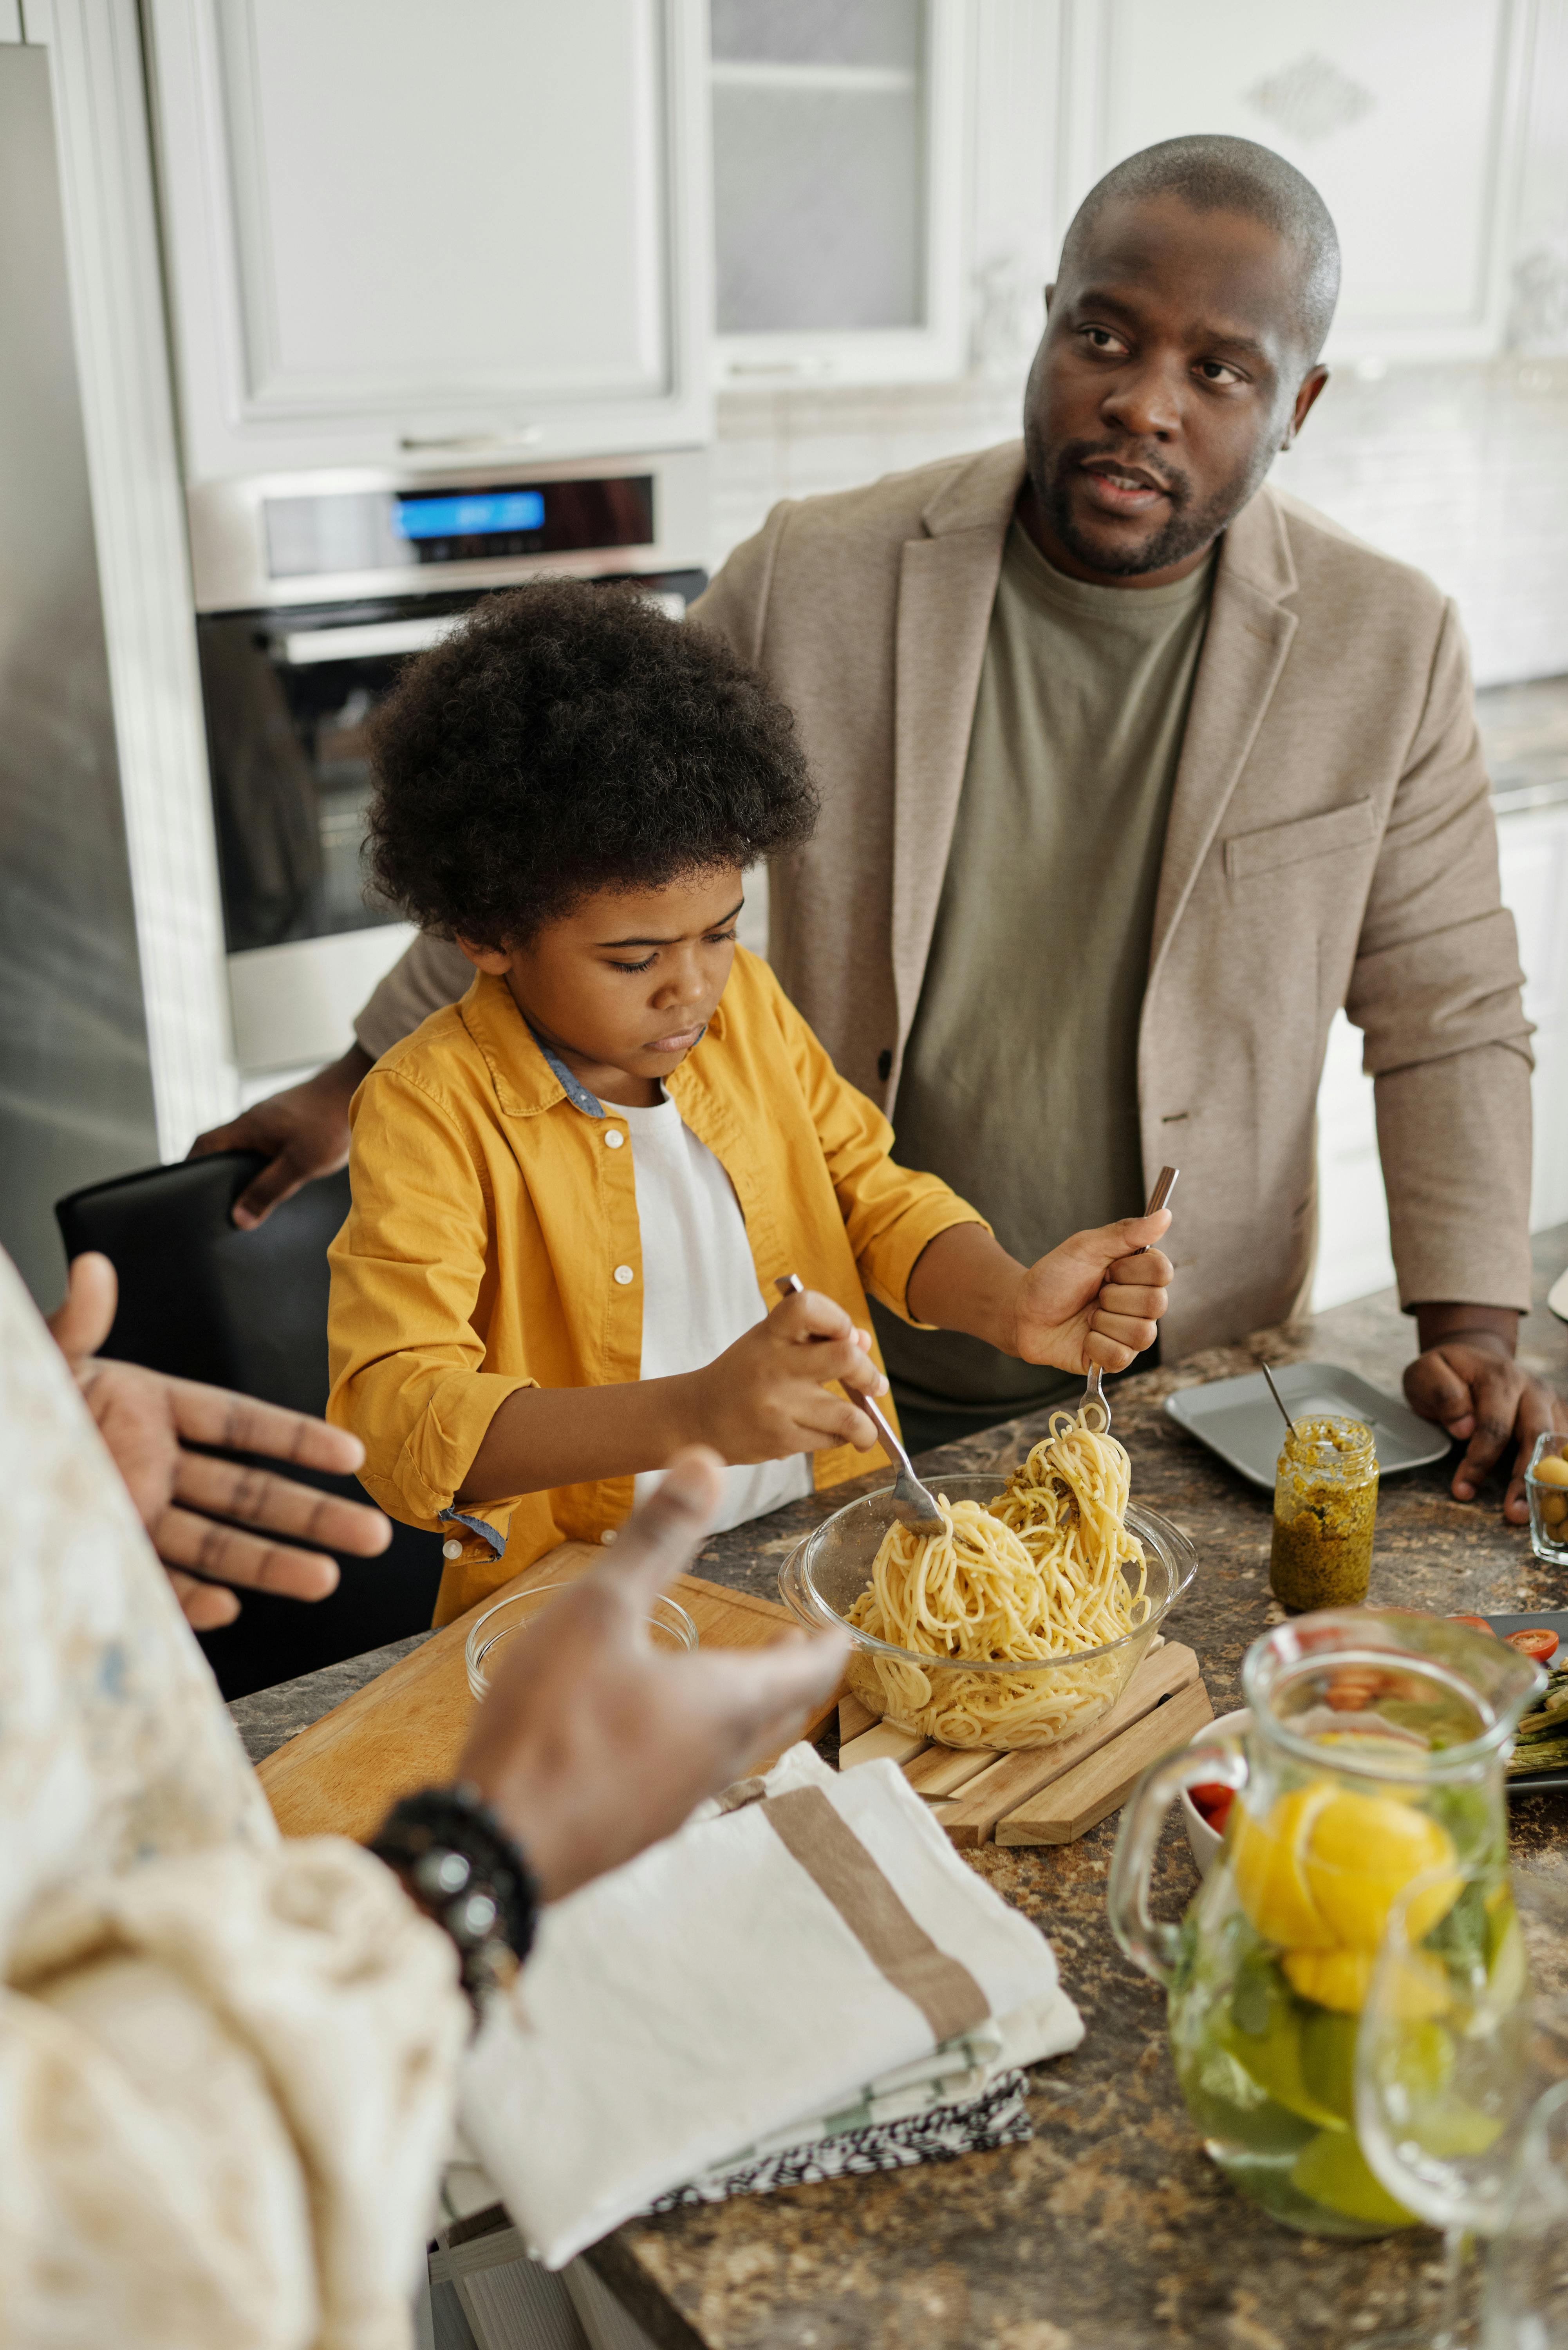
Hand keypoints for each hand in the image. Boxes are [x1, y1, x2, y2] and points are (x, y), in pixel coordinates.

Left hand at [48, 1251, 390, 1629]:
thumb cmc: (11, 1410)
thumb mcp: (43, 1362)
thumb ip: (74, 1324)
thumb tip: (94, 1269)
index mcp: (145, 1408)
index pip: (240, 1423)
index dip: (297, 1439)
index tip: (351, 1455)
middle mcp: (149, 1466)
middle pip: (248, 1493)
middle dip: (312, 1514)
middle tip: (371, 1535)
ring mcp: (133, 1517)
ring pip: (217, 1545)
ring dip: (271, 1564)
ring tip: (323, 1579)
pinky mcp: (107, 1560)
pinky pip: (158, 1585)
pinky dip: (191, 1600)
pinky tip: (225, 1606)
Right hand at [187, 1043, 371, 1227]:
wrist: (360, 1088)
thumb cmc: (329, 1123)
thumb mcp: (299, 1164)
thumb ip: (268, 1191)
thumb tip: (239, 1219)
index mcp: (247, 1126)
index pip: (203, 1144)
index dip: (189, 1166)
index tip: (185, 1189)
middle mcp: (254, 1119)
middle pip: (221, 1145)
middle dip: (215, 1172)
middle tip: (215, 1201)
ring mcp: (271, 1117)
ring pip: (245, 1144)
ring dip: (241, 1167)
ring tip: (244, 1196)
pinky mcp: (289, 1120)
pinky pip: (265, 1142)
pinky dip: (261, 1160)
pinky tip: (274, 1177)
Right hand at [457, 1448, 847, 1899]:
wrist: (495, 1845)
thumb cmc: (552, 1722)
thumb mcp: (601, 1609)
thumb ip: (656, 1537)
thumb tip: (706, 1460)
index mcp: (725, 1704)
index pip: (808, 1673)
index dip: (830, 1647)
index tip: (842, 1632)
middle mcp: (715, 1760)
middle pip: (777, 1712)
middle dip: (791, 1673)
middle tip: (797, 1646)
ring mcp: (674, 1802)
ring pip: (733, 1746)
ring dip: (745, 1704)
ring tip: (732, 1676)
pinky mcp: (632, 1827)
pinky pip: (685, 1774)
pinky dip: (696, 1736)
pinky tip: (653, 1726)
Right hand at [690, 1286, 886, 1461]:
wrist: (696, 1418)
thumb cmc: (743, 1375)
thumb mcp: (770, 1343)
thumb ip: (816, 1338)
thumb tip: (864, 1342)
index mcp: (769, 1334)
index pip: (808, 1307)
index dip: (838, 1317)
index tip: (848, 1335)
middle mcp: (773, 1367)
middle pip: (845, 1358)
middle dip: (869, 1373)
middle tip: (874, 1385)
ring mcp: (778, 1406)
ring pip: (849, 1415)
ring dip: (867, 1425)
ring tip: (866, 1427)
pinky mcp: (782, 1440)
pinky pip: (832, 1440)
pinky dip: (841, 1439)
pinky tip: (833, 1435)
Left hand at [1013, 1212, 1172, 1372]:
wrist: (1022, 1311)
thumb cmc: (1055, 1277)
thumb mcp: (1085, 1247)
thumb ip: (1126, 1232)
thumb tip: (1165, 1215)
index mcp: (1139, 1275)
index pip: (1162, 1271)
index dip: (1130, 1270)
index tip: (1106, 1268)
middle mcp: (1141, 1306)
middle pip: (1156, 1303)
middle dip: (1114, 1296)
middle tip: (1094, 1293)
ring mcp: (1130, 1335)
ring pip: (1141, 1333)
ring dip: (1103, 1321)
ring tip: (1087, 1316)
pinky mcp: (1115, 1360)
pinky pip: (1120, 1356)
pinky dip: (1094, 1344)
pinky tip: (1084, 1336)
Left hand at [1404, 1319, 1567, 1522]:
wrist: (1473, 1356)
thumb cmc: (1447, 1371)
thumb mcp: (1426, 1373)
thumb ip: (1442, 1394)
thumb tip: (1464, 1427)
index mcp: (1500, 1377)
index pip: (1495, 1426)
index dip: (1480, 1460)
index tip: (1462, 1488)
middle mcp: (1533, 1388)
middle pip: (1538, 1436)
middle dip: (1526, 1478)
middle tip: (1515, 1513)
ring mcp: (1550, 1401)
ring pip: (1561, 1443)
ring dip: (1551, 1481)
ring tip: (1537, 1512)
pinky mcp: (1559, 1414)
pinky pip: (1567, 1444)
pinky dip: (1563, 1470)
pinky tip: (1555, 1496)